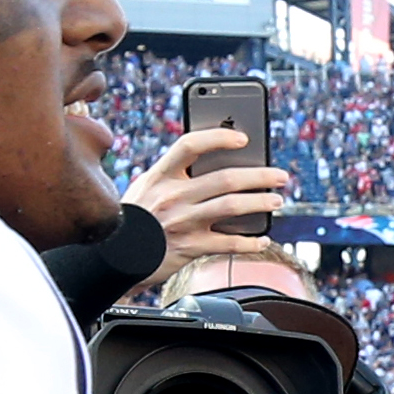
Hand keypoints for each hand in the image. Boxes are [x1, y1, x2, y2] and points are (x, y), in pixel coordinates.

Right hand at [127, 126, 293, 274]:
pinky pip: (228, 243)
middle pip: (224, 178)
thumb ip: (173, 175)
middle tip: (279, 176)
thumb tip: (213, 164)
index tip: (243, 138)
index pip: (190, 145)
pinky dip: (249, 242)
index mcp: (160, 175)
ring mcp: (182, 222)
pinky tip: (262, 239)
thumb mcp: (146, 188)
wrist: (113, 256)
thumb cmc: (134, 218)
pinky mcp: (190, 247)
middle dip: (259, 175)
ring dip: (260, 202)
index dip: (219, 137)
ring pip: (231, 206)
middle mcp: (173, 196)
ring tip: (276, 200)